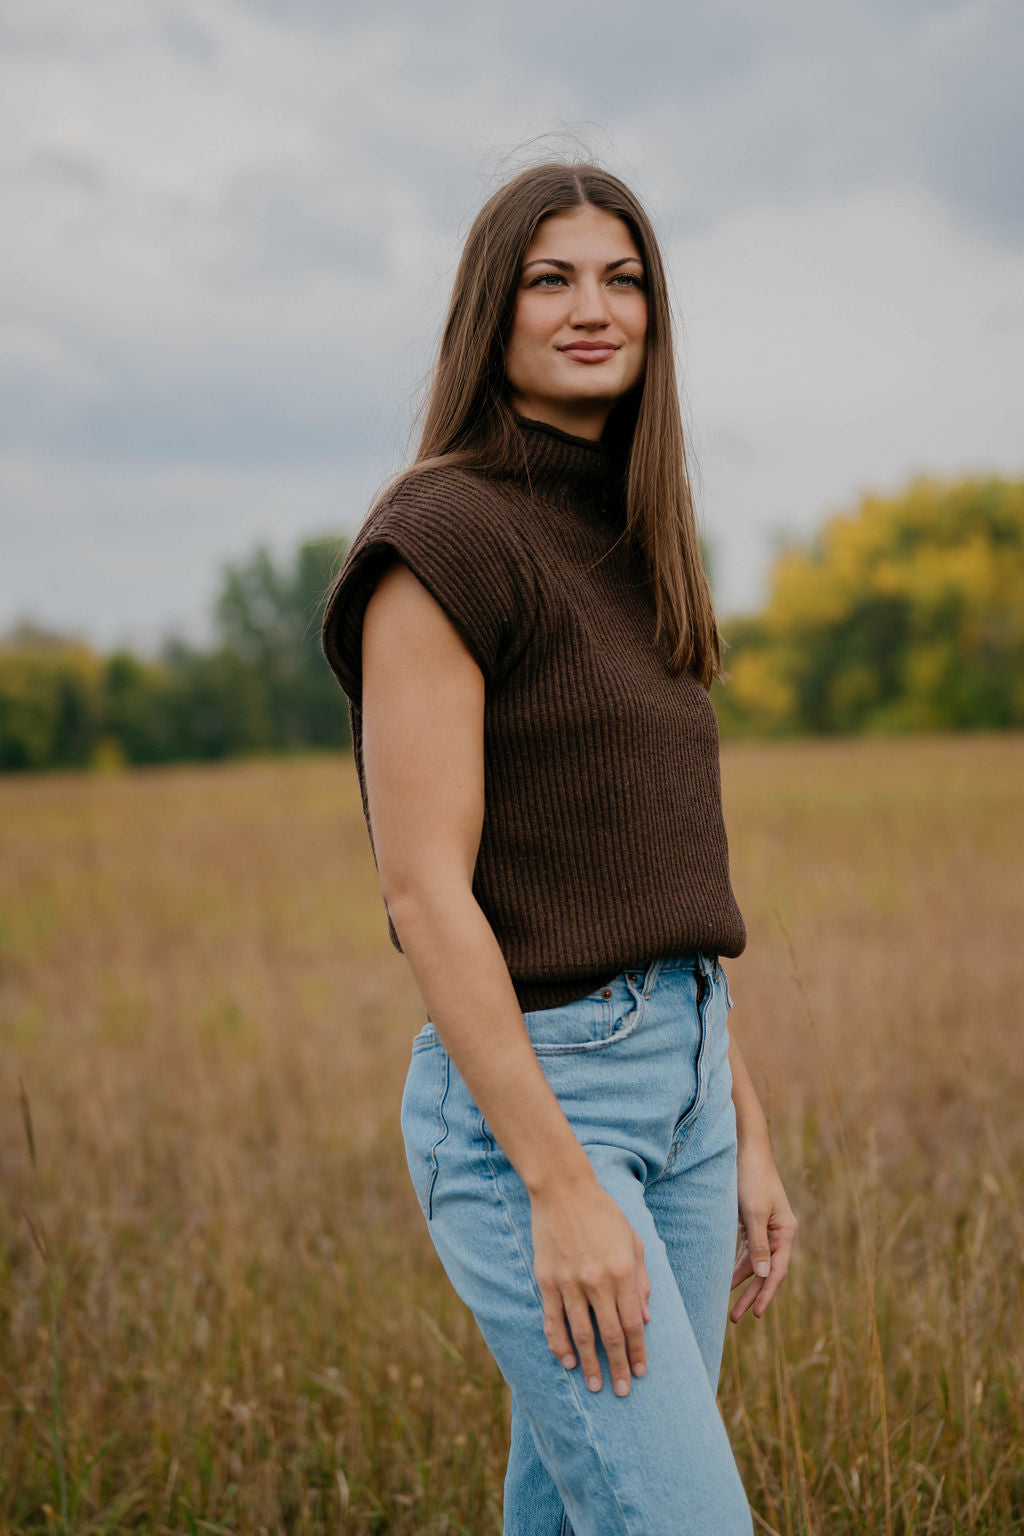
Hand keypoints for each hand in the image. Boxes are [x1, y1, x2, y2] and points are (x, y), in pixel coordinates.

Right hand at [531, 1176, 651, 1395]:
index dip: (637, 1352)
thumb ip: (642, 1281)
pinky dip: (559, 1344)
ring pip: (581, 1334)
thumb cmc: (604, 1213)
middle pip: (610, 1335)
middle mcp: (598, 1281)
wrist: (564, 1190)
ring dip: (589, 1363)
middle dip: (617, 1367)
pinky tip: (566, 1361)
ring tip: (594, 1386)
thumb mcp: (633, 1241)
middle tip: (622, 1391)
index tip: (640, 1372)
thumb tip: (646, 1320)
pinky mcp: (547, 1280)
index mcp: (623, 1272)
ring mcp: (570, 1282)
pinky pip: (553, 1320)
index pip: (633, 1324)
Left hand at [730, 1138, 797, 1322]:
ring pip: (756, 1263)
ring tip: (731, 1306)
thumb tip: (764, 1276)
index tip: (756, 1314)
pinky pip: (747, 1251)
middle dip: (752, 1294)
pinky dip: (739, 1265)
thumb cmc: (752, 1178)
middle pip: (766, 1271)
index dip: (766, 1293)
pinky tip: (729, 1278)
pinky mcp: (752, 1222)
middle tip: (736, 1318)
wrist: (746, 1149)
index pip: (777, 1271)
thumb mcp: (754, 1212)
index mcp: (786, 1231)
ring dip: (743, 1282)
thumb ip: (759, 1245)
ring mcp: (766, 1228)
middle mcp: (779, 1233)